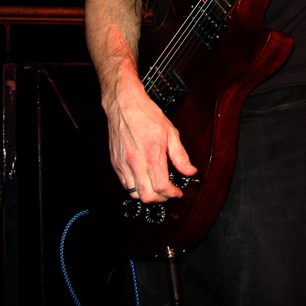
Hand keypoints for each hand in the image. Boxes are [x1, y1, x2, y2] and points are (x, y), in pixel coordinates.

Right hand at [103, 77, 196, 202]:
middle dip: (160, 199)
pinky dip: (135, 188)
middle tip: (168, 193)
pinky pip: (125, 184)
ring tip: (157, 188)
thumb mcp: (171, 133)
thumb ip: (180, 156)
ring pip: (134, 193)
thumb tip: (190, 170)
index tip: (178, 192)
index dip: (172, 194)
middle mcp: (136, 163)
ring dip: (147, 195)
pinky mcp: (115, 164)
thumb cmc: (147, 116)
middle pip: (147, 196)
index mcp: (152, 155)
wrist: (125, 106)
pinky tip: (144, 180)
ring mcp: (123, 165)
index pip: (161, 186)